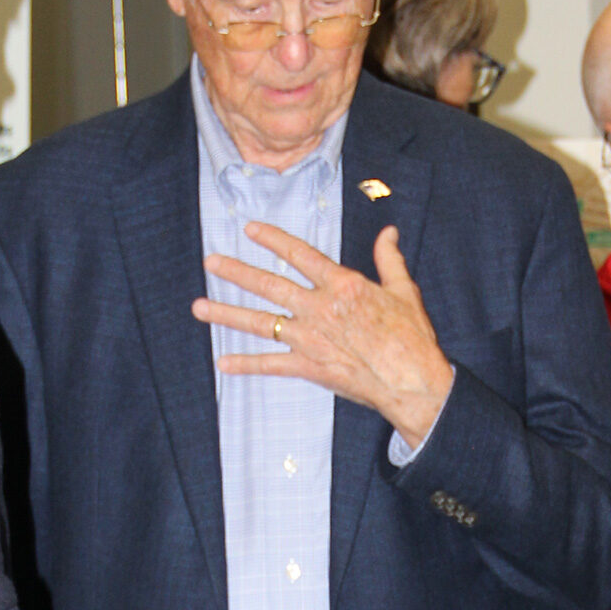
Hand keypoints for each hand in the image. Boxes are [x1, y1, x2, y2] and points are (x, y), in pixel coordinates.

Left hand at [191, 222, 454, 445]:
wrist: (411, 379)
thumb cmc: (411, 336)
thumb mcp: (404, 290)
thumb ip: (389, 259)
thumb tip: (388, 232)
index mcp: (342, 285)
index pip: (300, 254)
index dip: (272, 239)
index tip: (250, 229)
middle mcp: (319, 308)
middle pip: (269, 285)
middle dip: (236, 272)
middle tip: (210, 262)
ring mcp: (310, 338)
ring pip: (260, 323)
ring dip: (226, 314)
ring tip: (199, 307)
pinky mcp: (309, 367)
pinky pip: (271, 365)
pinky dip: (246, 365)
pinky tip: (222, 363)